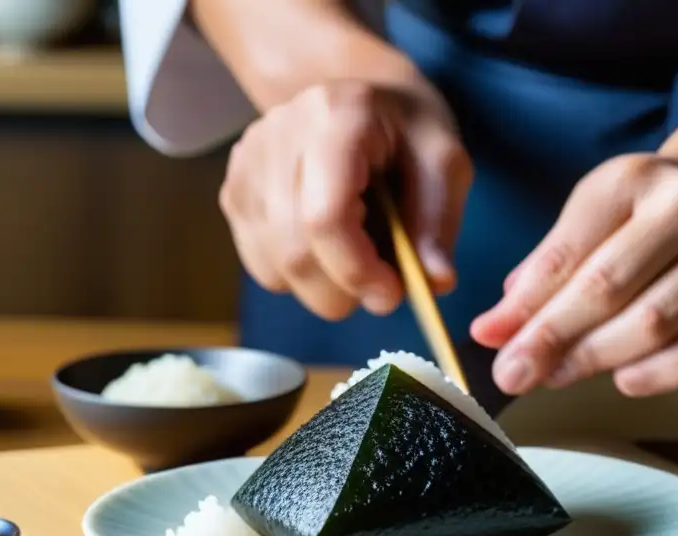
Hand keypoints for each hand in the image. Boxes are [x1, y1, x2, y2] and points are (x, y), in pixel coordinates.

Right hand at [219, 78, 472, 319]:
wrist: (361, 101)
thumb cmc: (407, 132)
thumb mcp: (444, 162)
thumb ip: (437, 222)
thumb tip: (435, 283)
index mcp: (336, 117)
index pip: (325, 215)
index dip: (357, 269)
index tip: (393, 292)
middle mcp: (277, 135)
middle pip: (295, 251)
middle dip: (345, 290)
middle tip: (383, 288)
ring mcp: (247, 165)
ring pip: (275, 268)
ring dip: (326, 288)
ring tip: (359, 257)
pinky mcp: (233, 191)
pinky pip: (263, 266)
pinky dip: (301, 278)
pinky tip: (328, 247)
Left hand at [470, 154, 677, 396]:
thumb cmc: (652, 228)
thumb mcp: (595, 226)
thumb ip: (546, 275)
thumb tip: (492, 331)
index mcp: (637, 178)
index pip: (569, 252)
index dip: (525, 306)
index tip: (491, 343)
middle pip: (606, 289)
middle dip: (552, 339)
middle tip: (513, 375)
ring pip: (652, 325)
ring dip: (597, 360)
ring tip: (559, 377)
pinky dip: (655, 375)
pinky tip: (625, 381)